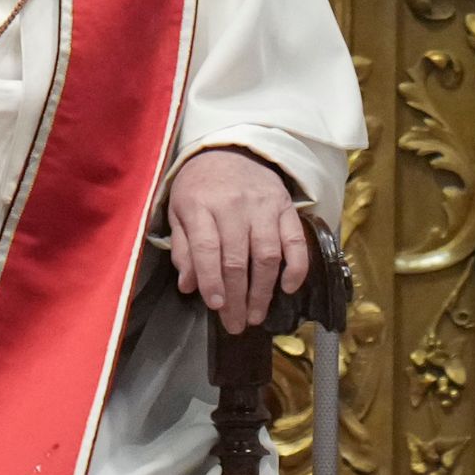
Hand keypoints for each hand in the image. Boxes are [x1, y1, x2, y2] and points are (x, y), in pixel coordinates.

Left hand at [165, 148, 310, 335]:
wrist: (229, 150)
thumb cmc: (199, 187)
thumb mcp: (178, 212)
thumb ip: (183, 249)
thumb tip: (188, 286)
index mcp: (200, 206)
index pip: (207, 249)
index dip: (211, 281)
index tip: (216, 307)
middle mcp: (234, 206)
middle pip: (237, 259)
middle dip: (237, 297)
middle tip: (236, 325)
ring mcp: (263, 206)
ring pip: (267, 254)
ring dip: (263, 290)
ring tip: (257, 315)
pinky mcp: (286, 207)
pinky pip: (296, 240)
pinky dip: (296, 267)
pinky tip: (288, 288)